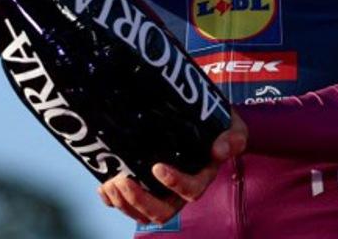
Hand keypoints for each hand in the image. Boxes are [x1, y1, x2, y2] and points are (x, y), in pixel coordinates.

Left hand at [97, 110, 247, 224]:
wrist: (205, 125)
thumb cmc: (219, 127)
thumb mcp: (234, 127)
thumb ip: (233, 138)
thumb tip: (218, 151)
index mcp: (201, 178)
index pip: (191, 191)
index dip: (175, 184)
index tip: (157, 168)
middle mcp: (180, 192)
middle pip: (162, 212)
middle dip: (140, 201)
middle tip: (123, 180)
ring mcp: (161, 192)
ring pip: (143, 213)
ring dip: (124, 203)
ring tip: (110, 183)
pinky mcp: (144, 186)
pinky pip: (128, 203)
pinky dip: (113, 200)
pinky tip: (103, 186)